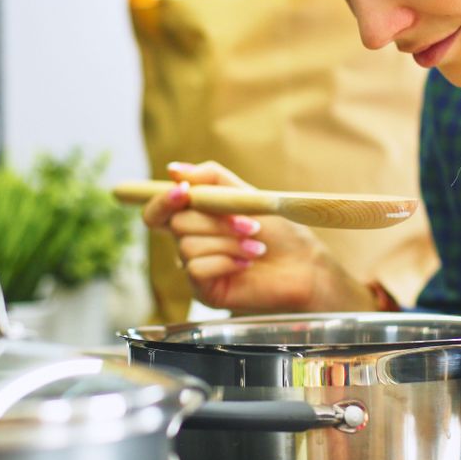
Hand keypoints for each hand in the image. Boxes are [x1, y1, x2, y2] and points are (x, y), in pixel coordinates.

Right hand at [139, 160, 373, 312]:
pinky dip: (225, 261)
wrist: (303, 265)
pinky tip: (246, 264)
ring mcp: (194, 267)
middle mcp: (189, 242)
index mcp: (194, 218)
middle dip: (216, 221)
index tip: (183, 191)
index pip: (157, 211)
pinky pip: (196, 269)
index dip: (163, 200)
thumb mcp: (245, 195)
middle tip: (251, 225)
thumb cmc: (278, 231)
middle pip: (177, 224)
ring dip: (228, 242)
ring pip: (188, 247)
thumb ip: (211, 179)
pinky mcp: (203, 290)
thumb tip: (173, 169)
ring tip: (256, 247)